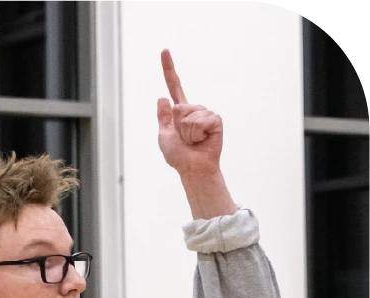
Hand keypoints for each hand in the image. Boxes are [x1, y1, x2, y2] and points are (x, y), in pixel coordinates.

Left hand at [157, 49, 222, 177]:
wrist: (193, 169)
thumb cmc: (178, 156)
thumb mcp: (164, 136)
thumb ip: (163, 118)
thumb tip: (162, 97)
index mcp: (180, 111)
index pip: (174, 86)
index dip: (169, 69)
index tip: (164, 50)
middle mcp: (194, 109)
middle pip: (178, 108)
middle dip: (177, 127)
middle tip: (185, 140)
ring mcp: (206, 113)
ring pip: (187, 116)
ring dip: (187, 133)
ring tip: (193, 142)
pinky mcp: (215, 120)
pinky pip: (200, 121)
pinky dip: (196, 134)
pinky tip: (202, 141)